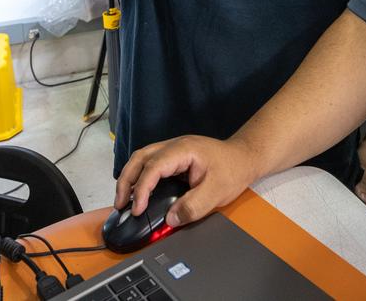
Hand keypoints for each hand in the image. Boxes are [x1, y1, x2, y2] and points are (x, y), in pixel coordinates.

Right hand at [114, 136, 258, 227]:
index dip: (141, 188)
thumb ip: (193, 207)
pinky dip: (139, 175)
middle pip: (140, 158)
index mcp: (183, 150)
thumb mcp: (216, 193)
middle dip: (126, 181)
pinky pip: (150, 162)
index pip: (153, 167)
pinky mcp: (174, 157)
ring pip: (142, 158)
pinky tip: (138, 190)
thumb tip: (171, 219)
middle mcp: (174, 146)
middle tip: (120, 204)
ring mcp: (173, 149)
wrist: (245, 157)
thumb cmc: (233, 169)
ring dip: (130, 177)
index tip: (137, 208)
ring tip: (124, 199)